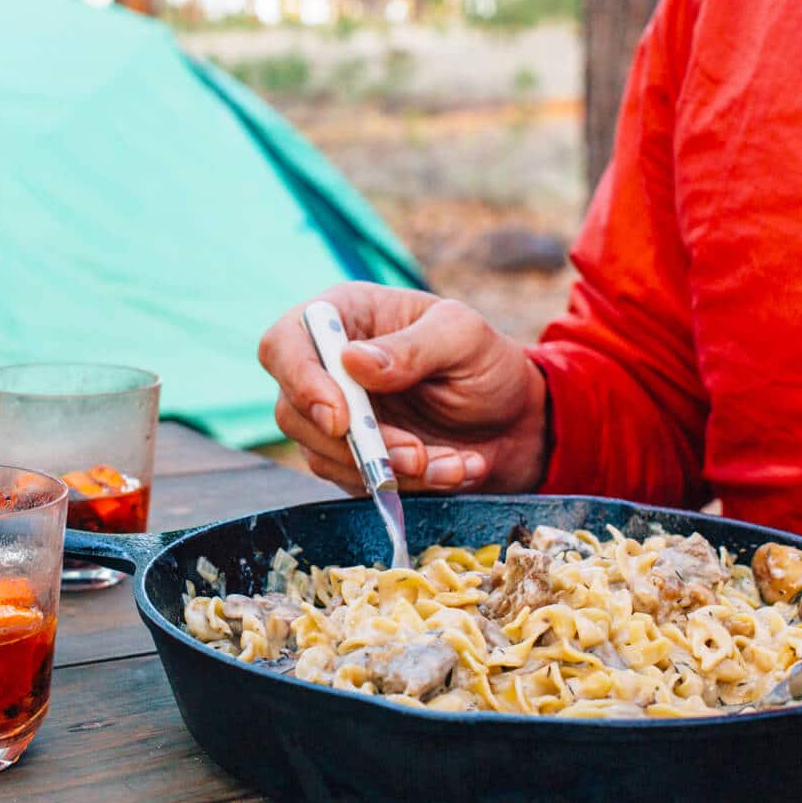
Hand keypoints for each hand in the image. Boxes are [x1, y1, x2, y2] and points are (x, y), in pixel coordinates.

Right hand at [258, 283, 549, 494]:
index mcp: (346, 316)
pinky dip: (408, 487)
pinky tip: (454, 470)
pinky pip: (357, 482)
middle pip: (292, 410)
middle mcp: (329, 367)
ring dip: (388, 469)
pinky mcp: (353, 459)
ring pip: (323, 455)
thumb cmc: (487, 364)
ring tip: (450, 463)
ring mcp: (337, 416)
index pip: (285, 343)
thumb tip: (352, 362)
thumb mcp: (464, 339)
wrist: (516, 423)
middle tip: (414, 455)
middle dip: (354, 442)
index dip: (300, 381)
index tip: (340, 418)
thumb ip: (413, 347)